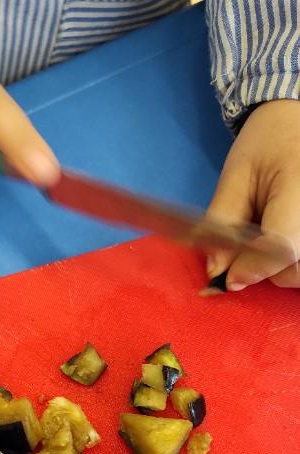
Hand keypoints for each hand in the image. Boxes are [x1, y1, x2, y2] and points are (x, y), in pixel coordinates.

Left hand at [206, 99, 299, 289]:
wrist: (297, 121)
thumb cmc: (267, 144)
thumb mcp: (236, 176)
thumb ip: (222, 223)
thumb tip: (216, 272)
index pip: (281, 248)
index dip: (253, 269)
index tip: (228, 277)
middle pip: (296, 271)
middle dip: (266, 271)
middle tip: (250, 247)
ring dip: (282, 270)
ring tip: (270, 238)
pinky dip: (293, 264)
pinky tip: (283, 242)